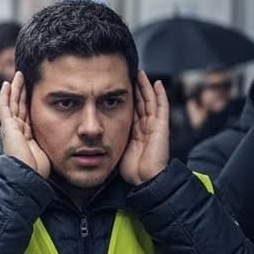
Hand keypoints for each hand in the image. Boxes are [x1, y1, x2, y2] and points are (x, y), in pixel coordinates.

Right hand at [0, 71, 50, 177]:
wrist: (27, 175)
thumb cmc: (39, 169)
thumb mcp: (50, 152)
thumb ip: (55, 143)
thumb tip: (73, 139)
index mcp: (27, 136)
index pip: (28, 114)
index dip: (30, 102)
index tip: (34, 91)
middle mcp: (17, 130)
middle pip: (20, 106)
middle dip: (22, 92)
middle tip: (25, 77)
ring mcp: (11, 127)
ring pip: (13, 103)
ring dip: (15, 88)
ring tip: (18, 75)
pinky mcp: (7, 126)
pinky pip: (4, 106)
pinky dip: (5, 95)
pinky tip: (7, 84)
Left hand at [121, 71, 170, 185]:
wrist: (145, 180)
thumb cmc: (131, 170)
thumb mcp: (116, 149)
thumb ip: (110, 138)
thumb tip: (91, 133)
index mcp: (134, 132)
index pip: (130, 109)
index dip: (126, 97)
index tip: (117, 85)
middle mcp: (145, 127)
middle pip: (141, 102)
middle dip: (136, 88)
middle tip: (129, 73)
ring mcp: (154, 126)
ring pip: (150, 101)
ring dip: (145, 87)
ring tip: (140, 73)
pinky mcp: (162, 127)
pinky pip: (162, 107)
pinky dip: (160, 95)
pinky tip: (156, 83)